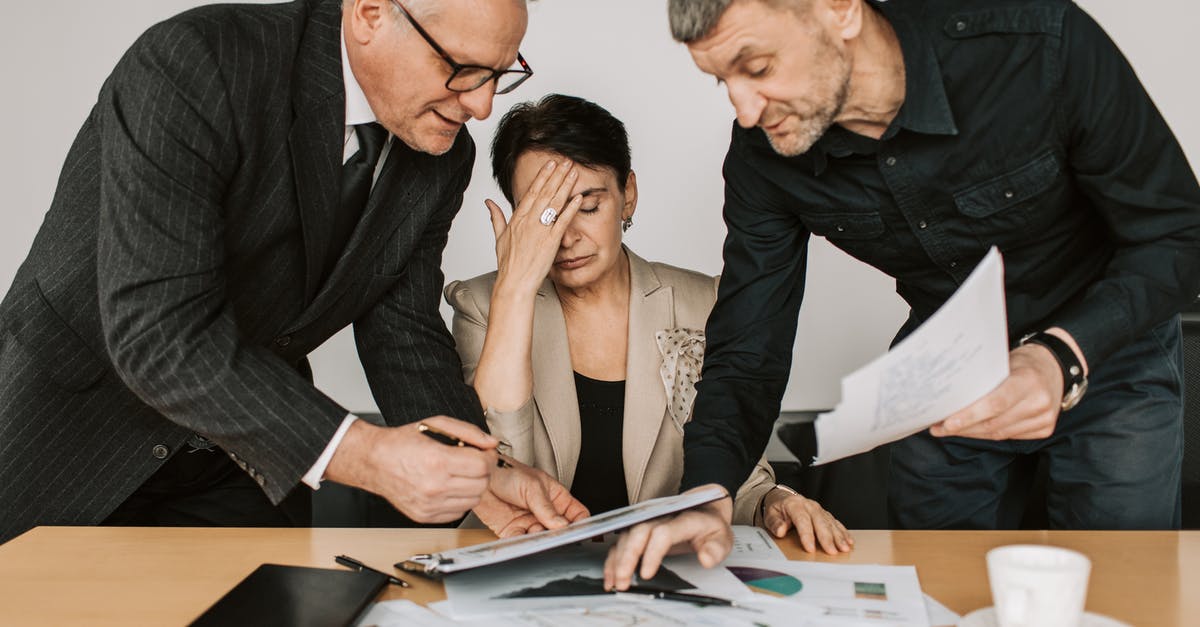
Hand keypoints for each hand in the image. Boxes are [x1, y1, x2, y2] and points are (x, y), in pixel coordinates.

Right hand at [324, 416, 498, 522]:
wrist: (373, 461)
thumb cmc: (402, 442)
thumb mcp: (436, 424)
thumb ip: (468, 431)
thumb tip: (491, 442)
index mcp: (437, 461)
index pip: (483, 466)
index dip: (489, 457)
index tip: (485, 453)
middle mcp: (434, 486)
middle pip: (482, 484)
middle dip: (483, 471)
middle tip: (474, 462)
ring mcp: (429, 504)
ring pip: (473, 501)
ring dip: (473, 486)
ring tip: (461, 474)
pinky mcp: (425, 516)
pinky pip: (458, 512)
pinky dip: (460, 500)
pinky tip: (450, 486)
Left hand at [474, 457, 589, 536]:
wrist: (481, 476)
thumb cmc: (507, 472)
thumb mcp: (532, 486)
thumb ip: (546, 508)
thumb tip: (561, 525)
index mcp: (555, 497)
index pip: (576, 513)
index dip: (581, 523)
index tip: (579, 532)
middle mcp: (544, 512)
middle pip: (559, 530)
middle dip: (558, 536)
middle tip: (556, 537)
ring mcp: (529, 522)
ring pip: (541, 538)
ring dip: (539, 540)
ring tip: (535, 534)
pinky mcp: (512, 530)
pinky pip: (520, 541)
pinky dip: (521, 543)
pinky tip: (521, 538)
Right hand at [487, 158, 583, 294]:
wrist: (514, 284)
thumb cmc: (508, 264)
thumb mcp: (499, 237)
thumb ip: (496, 217)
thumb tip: (488, 202)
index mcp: (517, 219)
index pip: (531, 192)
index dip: (542, 177)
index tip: (550, 165)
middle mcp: (528, 222)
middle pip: (545, 193)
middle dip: (556, 175)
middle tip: (566, 161)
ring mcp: (539, 231)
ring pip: (554, 203)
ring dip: (565, 186)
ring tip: (573, 172)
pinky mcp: (550, 242)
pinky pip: (562, 222)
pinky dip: (570, 209)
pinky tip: (578, 197)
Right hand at [603, 485, 732, 590]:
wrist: (704, 508)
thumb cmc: (710, 526)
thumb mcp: (722, 538)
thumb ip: (716, 549)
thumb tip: (706, 559)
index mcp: (684, 518)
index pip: (663, 533)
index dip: (652, 553)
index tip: (646, 574)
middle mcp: (661, 516)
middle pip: (639, 532)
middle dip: (627, 557)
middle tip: (623, 580)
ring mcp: (648, 521)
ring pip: (626, 536)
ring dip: (617, 559)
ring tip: (615, 582)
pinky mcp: (640, 528)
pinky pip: (622, 541)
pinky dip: (613, 558)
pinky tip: (611, 575)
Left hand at [761, 488, 852, 553]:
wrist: (782, 498)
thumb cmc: (777, 509)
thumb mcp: (770, 515)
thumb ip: (775, 523)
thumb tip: (780, 530)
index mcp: (795, 505)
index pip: (802, 520)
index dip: (807, 535)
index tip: (810, 548)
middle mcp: (809, 506)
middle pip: (820, 522)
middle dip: (827, 538)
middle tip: (832, 552)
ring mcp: (819, 510)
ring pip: (830, 523)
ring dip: (839, 536)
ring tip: (844, 548)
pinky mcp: (825, 514)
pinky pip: (836, 523)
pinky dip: (843, 532)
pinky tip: (848, 541)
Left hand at [931, 331, 1078, 439]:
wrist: (1055, 366)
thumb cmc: (1023, 362)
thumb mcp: (1004, 362)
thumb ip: (983, 379)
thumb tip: (949, 396)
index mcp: (1028, 380)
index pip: (995, 404)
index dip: (969, 416)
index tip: (946, 423)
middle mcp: (1039, 401)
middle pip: (994, 423)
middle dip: (963, 427)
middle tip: (938, 427)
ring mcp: (1044, 418)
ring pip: (999, 433)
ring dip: (971, 433)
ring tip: (949, 430)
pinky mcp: (1045, 429)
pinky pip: (1009, 436)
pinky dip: (988, 434)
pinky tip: (971, 430)